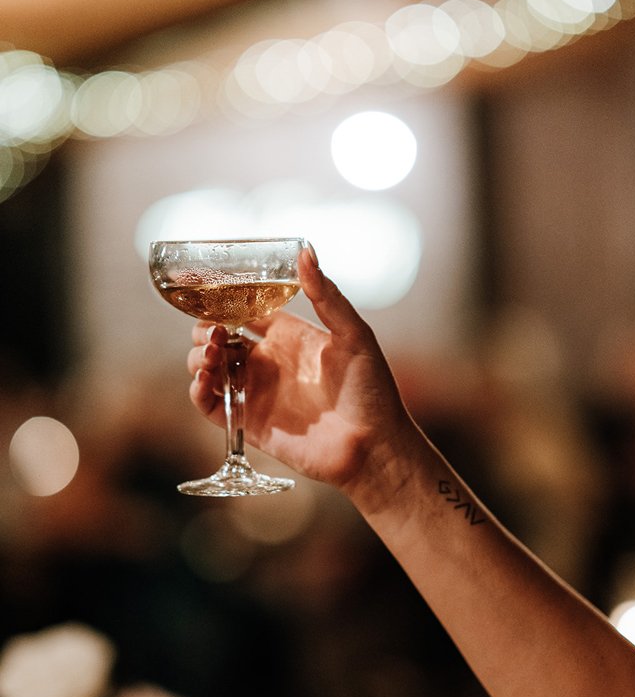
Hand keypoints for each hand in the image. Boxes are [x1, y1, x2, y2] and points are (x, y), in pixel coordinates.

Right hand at [186, 248, 411, 495]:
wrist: (374, 446)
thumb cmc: (372, 391)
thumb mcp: (354, 335)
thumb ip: (326, 295)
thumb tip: (305, 250)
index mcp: (290, 337)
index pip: (245, 311)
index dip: (224, 301)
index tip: (208, 290)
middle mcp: (268, 362)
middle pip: (219, 338)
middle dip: (205, 329)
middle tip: (211, 331)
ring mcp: (257, 393)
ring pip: (208, 368)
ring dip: (198, 357)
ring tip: (210, 354)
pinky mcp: (249, 424)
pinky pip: (211, 406)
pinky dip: (198, 391)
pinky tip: (205, 379)